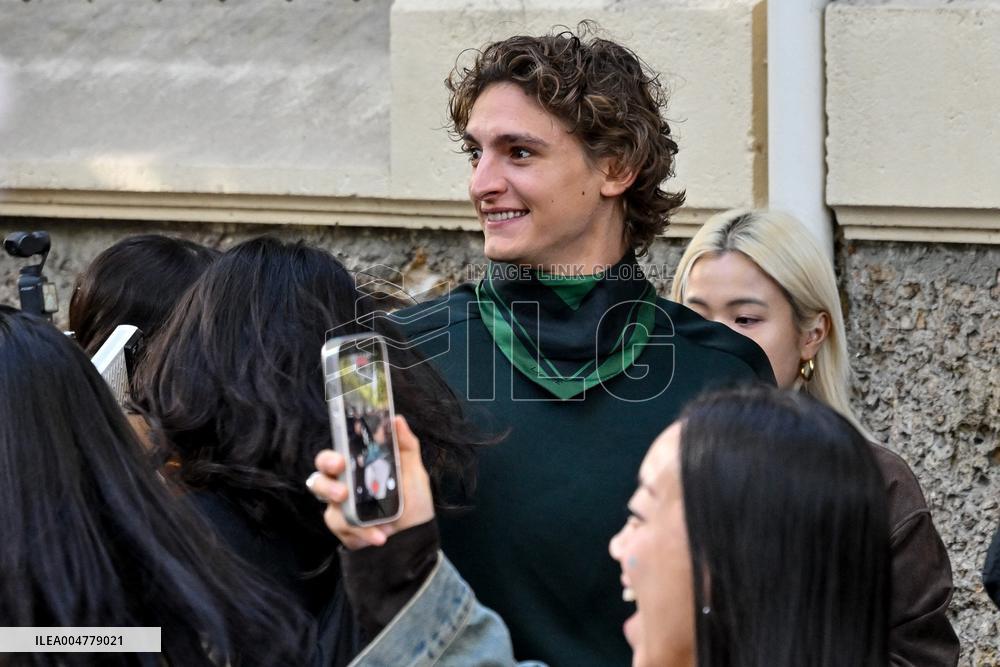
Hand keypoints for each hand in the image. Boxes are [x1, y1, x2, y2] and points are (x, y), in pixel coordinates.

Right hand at [308, 415, 434, 548]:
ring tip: (373, 523)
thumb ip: (405, 445)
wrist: (416, 534)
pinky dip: (363, 534)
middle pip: (318, 481)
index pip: (332, 458)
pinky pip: (344, 531)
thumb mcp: (413, 471)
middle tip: (344, 493)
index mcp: (356, 469)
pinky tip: (380, 536)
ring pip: (329, 512)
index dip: (329, 458)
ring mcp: (343, 510)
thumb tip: (397, 419)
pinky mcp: (346, 531)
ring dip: (349, 518)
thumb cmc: (412, 499)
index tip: (340, 460)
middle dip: (327, 486)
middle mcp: (344, 487)